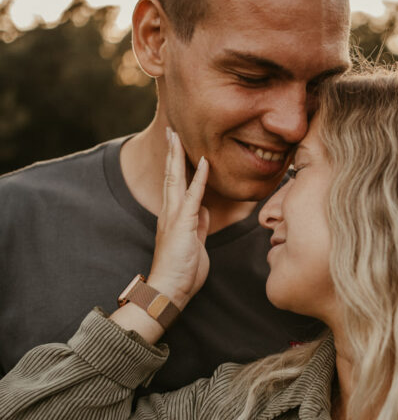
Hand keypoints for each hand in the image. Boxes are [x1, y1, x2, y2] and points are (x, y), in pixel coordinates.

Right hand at [147, 129, 209, 308]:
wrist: (170, 289)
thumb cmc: (182, 271)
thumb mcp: (195, 243)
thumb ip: (198, 225)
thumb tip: (203, 211)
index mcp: (173, 217)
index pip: (174, 184)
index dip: (177, 164)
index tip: (177, 145)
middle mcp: (170, 213)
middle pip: (170, 175)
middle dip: (171, 152)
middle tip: (171, 130)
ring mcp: (174, 217)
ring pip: (176, 180)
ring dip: (177, 156)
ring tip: (177, 136)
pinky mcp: (182, 224)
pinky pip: (193, 196)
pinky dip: (200, 178)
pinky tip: (204, 162)